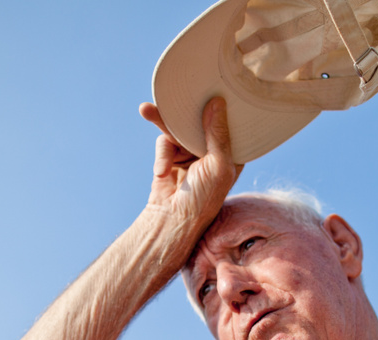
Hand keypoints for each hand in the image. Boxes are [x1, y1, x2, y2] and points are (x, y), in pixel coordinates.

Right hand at [139, 97, 242, 223]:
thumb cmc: (203, 198)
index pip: (231, 122)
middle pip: (200, 120)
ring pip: (178, 127)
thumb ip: (218, 134)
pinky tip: (161, 172)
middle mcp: (212, 150)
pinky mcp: (171, 155)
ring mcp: (191, 152)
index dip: (224, 104)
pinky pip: (164, 142)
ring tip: (145, 109)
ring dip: (163, 122)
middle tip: (177, 91)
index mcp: (231, 153)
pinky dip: (162, 155)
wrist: (172, 220)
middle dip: (186, 110)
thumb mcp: (217, 165)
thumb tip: (217, 102)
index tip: (219, 82)